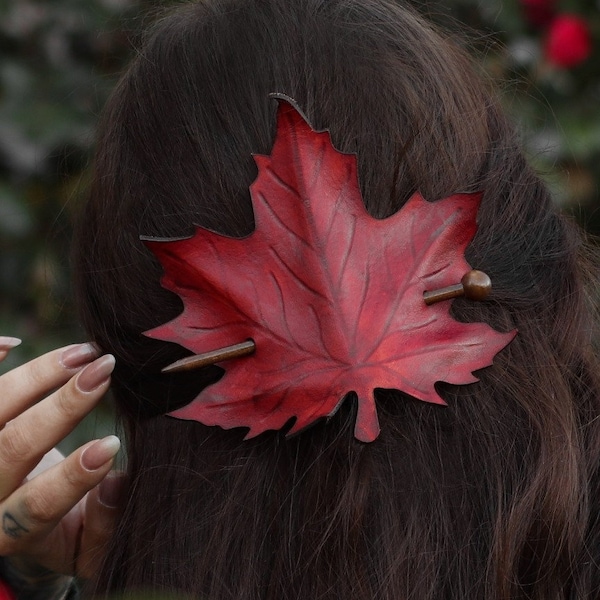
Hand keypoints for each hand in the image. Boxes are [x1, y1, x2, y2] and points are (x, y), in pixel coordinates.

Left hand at [0, 337, 120, 580]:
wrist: (4, 520)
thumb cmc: (55, 532)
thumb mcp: (83, 547)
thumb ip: (103, 523)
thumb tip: (117, 481)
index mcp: (7, 532)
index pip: (35, 506)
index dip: (73, 477)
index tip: (113, 445)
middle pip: (11, 447)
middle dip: (62, 407)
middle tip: (104, 372)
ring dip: (38, 375)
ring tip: (84, 352)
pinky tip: (13, 343)